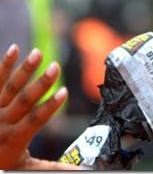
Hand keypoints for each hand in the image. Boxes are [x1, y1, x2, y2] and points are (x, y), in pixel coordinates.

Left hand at [0, 44, 75, 169]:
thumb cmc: (2, 163)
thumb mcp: (26, 168)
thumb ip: (54, 167)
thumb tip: (84, 171)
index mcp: (14, 139)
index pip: (35, 120)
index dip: (50, 106)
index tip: (64, 92)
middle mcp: (1, 122)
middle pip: (24, 100)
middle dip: (41, 84)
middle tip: (56, 67)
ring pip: (10, 87)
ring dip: (25, 70)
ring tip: (37, 53)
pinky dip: (5, 64)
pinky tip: (15, 49)